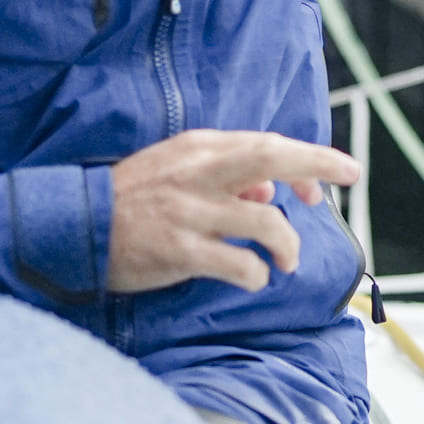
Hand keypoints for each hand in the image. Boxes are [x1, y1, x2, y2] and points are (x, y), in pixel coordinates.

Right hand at [106, 129, 358, 293]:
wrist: (72, 226)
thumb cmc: (130, 201)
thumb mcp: (175, 173)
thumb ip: (222, 177)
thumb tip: (268, 193)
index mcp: (197, 149)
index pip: (265, 145)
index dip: (305, 159)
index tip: (326, 182)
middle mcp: (197, 174)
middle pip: (270, 159)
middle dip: (317, 165)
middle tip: (351, 176)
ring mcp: (189, 212)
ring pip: (264, 221)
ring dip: (288, 245)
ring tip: (287, 262)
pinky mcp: (179, 251)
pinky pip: (238, 264)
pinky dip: (256, 274)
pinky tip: (253, 278)